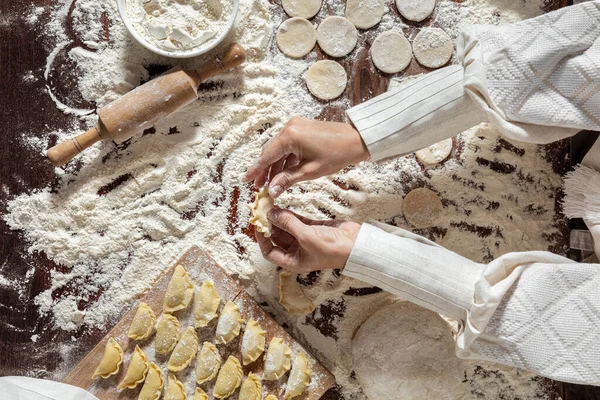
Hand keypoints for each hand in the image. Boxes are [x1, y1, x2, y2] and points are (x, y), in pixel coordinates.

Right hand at [244, 116, 368, 197]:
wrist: (357, 140)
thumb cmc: (337, 154)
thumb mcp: (310, 171)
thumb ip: (287, 179)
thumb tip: (271, 191)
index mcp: (290, 136)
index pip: (267, 155)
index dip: (256, 170)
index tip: (246, 180)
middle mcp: (289, 127)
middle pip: (270, 151)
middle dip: (265, 169)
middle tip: (259, 186)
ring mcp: (295, 125)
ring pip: (278, 148)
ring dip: (275, 165)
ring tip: (271, 183)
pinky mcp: (302, 127)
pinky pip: (288, 144)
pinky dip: (284, 158)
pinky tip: (284, 172)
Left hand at [256, 207, 360, 272]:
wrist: (355, 244)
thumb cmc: (332, 249)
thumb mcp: (306, 236)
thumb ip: (288, 224)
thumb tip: (270, 214)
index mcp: (293, 261)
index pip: (270, 252)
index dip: (261, 240)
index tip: (257, 226)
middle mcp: (297, 252)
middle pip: (277, 238)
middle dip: (269, 226)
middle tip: (261, 212)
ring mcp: (305, 239)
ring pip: (286, 228)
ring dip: (279, 218)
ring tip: (270, 206)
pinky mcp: (313, 229)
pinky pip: (296, 221)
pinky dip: (289, 215)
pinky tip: (282, 207)